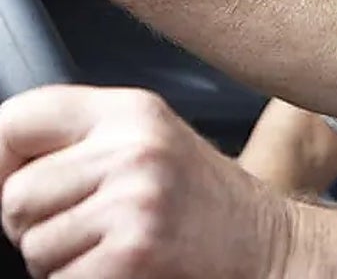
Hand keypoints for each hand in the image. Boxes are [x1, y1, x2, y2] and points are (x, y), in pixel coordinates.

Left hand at [0, 85, 292, 278]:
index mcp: (133, 111)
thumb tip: (1, 159)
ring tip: (115, 247)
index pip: (20, 117)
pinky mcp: (133, 251)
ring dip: (61, 262)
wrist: (271, 245)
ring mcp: (134, 200)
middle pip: (15, 195)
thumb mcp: (151, 143)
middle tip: (90, 227)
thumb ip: (86, 140)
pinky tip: (126, 268)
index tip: (8, 180)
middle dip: (36, 225)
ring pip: (33, 246)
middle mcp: (134, 147)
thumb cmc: (207, 202)